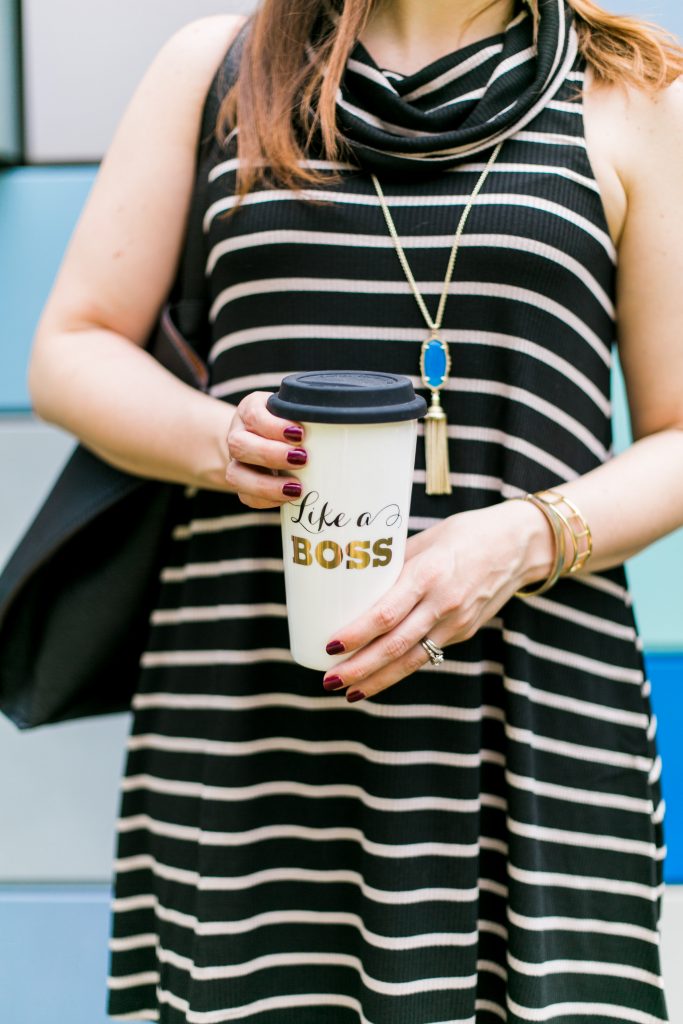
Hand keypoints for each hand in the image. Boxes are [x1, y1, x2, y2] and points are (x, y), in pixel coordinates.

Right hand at [225, 391, 305, 507]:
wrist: (263, 436)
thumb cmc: (288, 420)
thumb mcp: (296, 409)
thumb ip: (310, 412)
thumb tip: (342, 417)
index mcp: (250, 410)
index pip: (254, 415)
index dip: (274, 426)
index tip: (300, 433)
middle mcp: (238, 435)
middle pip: (239, 445)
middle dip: (271, 454)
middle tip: (302, 459)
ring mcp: (236, 461)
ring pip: (235, 475)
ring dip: (266, 484)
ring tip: (296, 487)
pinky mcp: (242, 484)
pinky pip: (246, 497)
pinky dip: (267, 500)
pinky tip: (289, 498)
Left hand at [321, 499, 553, 700]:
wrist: (520, 546)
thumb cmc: (466, 533)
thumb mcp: (426, 540)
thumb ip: (394, 565)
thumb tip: (354, 581)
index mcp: (429, 574)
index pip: (386, 613)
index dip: (356, 633)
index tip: (330, 645)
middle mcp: (443, 603)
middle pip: (395, 645)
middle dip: (360, 667)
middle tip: (330, 680)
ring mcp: (456, 623)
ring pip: (412, 660)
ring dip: (378, 679)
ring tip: (349, 692)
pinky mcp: (464, 633)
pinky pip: (427, 654)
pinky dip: (401, 669)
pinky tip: (379, 678)